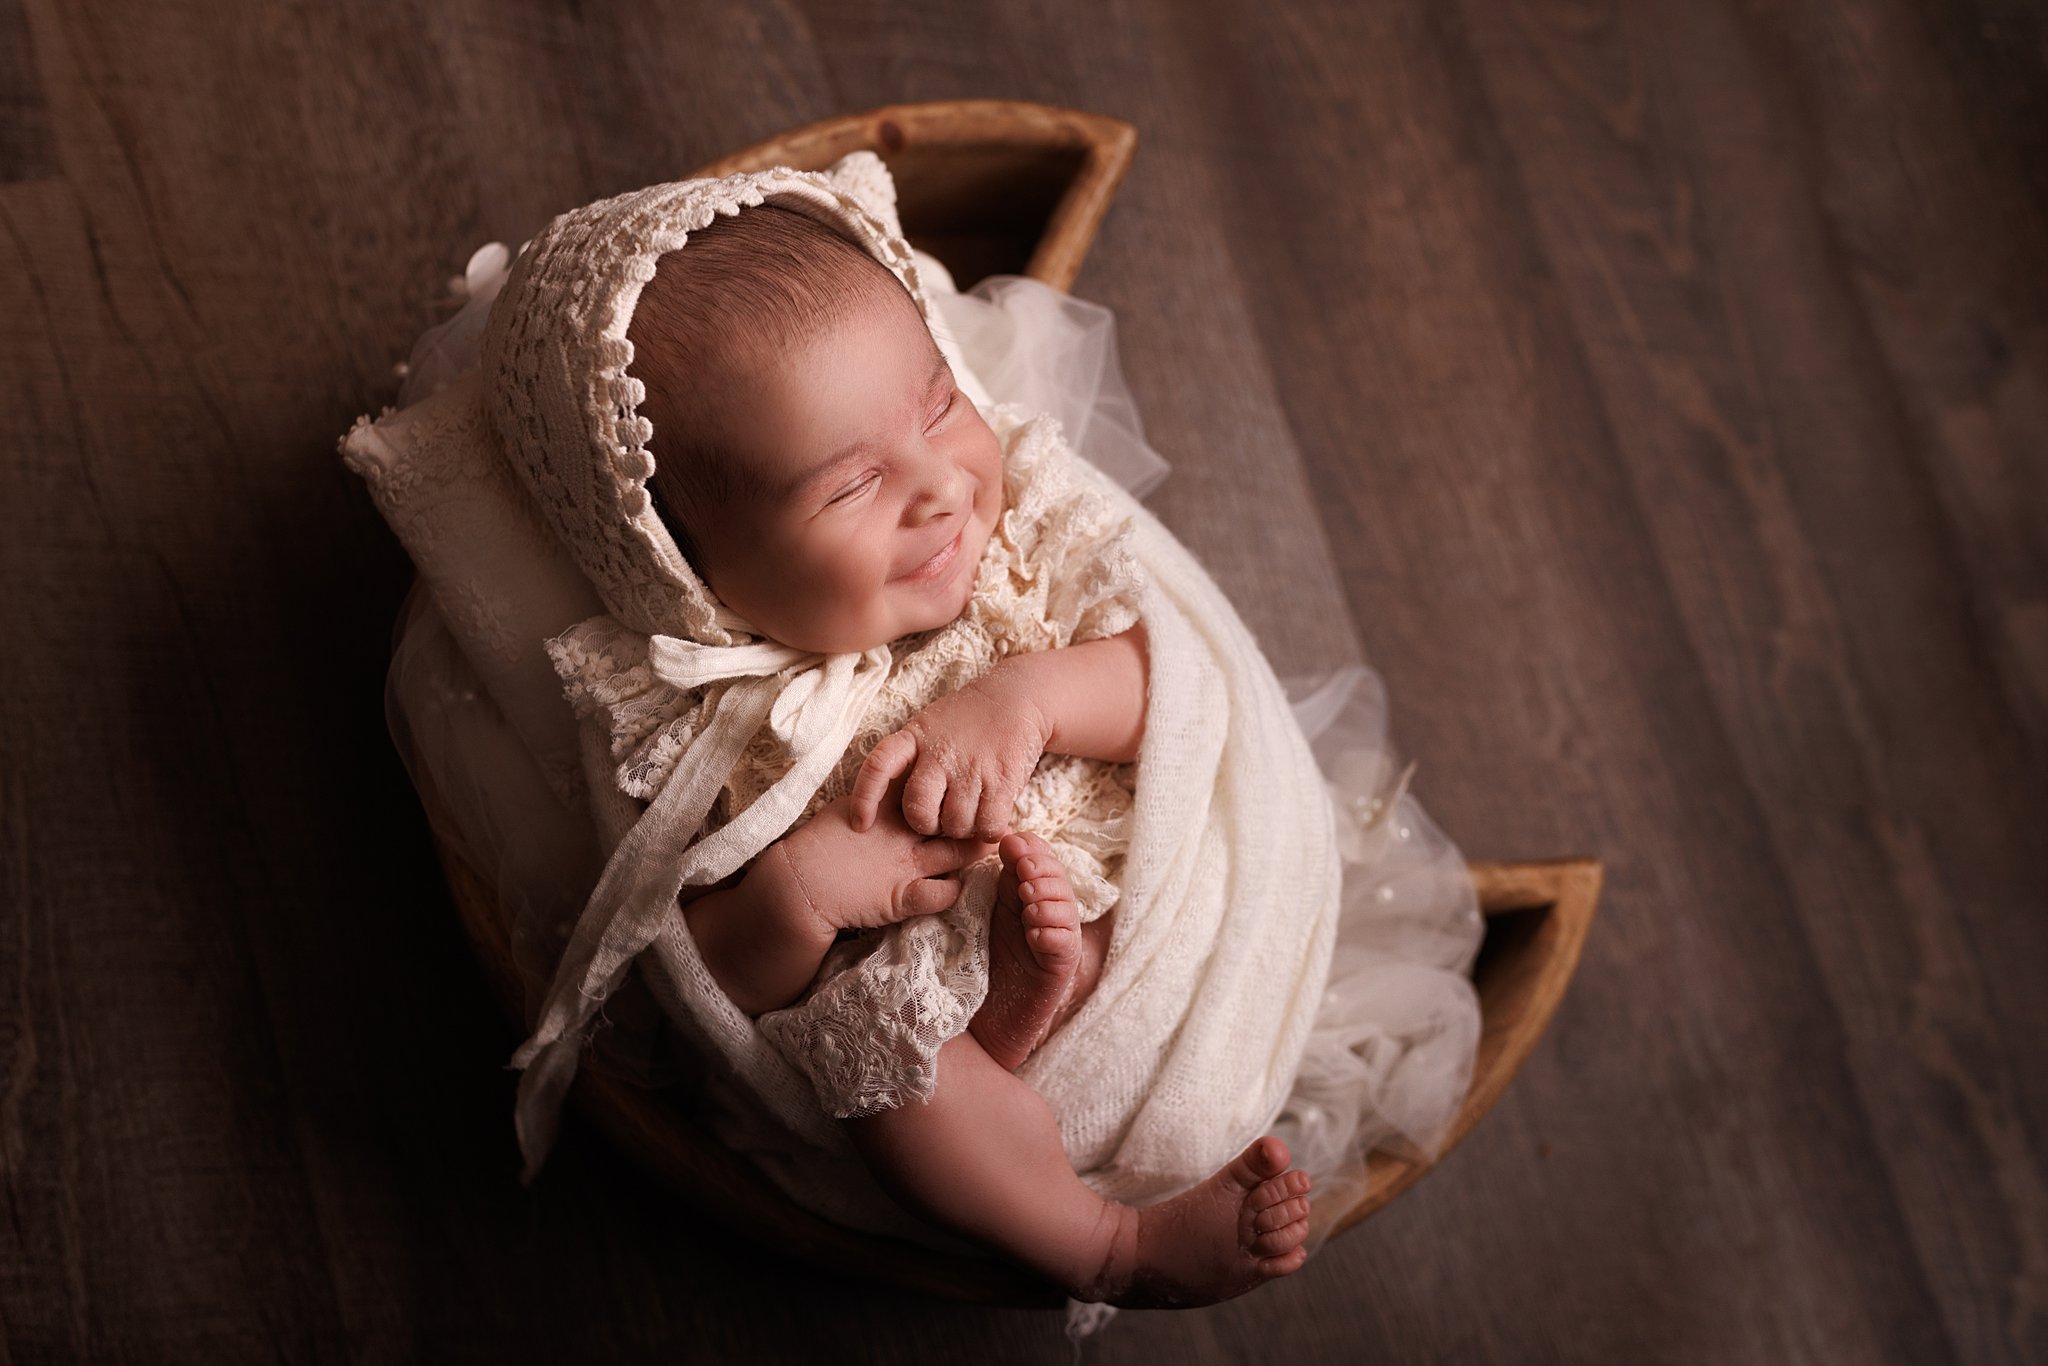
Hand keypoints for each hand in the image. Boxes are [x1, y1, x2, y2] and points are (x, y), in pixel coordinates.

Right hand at [765, 789, 994, 934]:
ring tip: (991, 846)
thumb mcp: (851, 806)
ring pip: (954, 853)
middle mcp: (900, 833)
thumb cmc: (821, 843)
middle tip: (1000, 813)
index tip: (977, 780)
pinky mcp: (899, 897)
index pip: (929, 789)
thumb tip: (906, 781)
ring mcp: (902, 865)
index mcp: (886, 807)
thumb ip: (880, 796)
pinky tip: (961, 887)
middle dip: (975, 816)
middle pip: (950, 818)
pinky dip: (954, 890)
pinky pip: (939, 894)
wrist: (799, 884)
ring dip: (975, 851)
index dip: (955, 787)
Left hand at [850, 662, 1054, 838]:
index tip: (861, 824)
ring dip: (962, 828)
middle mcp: (939, 753)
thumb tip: (885, 806)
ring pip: (955, 825)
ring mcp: (972, 768)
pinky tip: (991, 815)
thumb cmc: (965, 721)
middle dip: (927, 824)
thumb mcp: (927, 728)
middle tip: (941, 815)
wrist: (1016, 699)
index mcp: (914, 738)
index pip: (877, 768)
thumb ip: (908, 760)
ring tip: (970, 808)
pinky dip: (989, 830)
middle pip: (918, 812)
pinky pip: (987, 827)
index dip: (865, 799)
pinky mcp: (1003, 781)